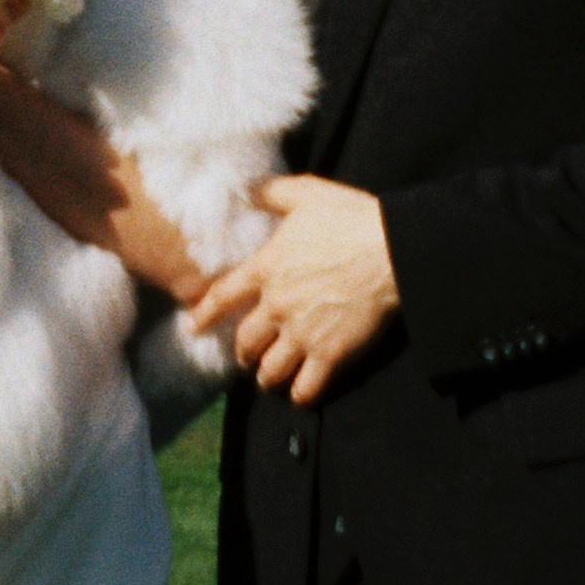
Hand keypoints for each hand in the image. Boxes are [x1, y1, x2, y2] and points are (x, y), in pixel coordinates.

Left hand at [189, 174, 399, 404]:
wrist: (391, 250)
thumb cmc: (350, 219)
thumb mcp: (307, 194)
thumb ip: (272, 192)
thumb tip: (247, 189)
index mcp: (267, 268)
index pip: (222, 296)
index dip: (204, 314)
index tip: (193, 326)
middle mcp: (277, 305)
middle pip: (245, 341)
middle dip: (244, 353)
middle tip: (247, 357)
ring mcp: (302, 333)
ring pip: (270, 370)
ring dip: (267, 377)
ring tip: (270, 378)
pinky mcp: (330, 354)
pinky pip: (305, 388)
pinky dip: (299, 395)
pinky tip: (300, 394)